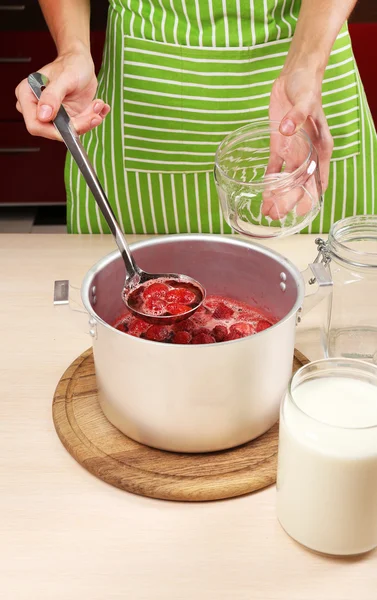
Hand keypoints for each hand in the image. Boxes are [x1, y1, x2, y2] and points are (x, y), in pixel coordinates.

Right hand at [15, 44, 109, 140]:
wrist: (82, 63)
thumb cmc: (71, 64)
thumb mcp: (64, 78)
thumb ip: (52, 96)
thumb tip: (43, 116)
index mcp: (28, 96)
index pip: (35, 125)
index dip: (54, 131)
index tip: (74, 127)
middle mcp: (37, 108)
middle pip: (54, 131)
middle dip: (78, 124)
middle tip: (94, 113)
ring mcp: (52, 115)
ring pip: (69, 131)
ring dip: (87, 121)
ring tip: (97, 105)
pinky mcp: (65, 119)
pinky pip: (78, 128)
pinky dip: (91, 119)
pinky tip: (98, 107)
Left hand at [263, 68, 332, 218]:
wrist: (295, 75)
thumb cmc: (308, 88)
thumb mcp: (306, 100)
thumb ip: (296, 116)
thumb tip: (286, 129)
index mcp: (320, 148)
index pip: (317, 179)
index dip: (310, 197)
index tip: (300, 212)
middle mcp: (307, 154)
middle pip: (299, 185)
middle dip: (288, 202)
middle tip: (276, 215)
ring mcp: (292, 151)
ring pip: (286, 180)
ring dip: (277, 196)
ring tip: (267, 211)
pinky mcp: (279, 146)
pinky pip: (274, 168)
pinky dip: (269, 181)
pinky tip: (262, 193)